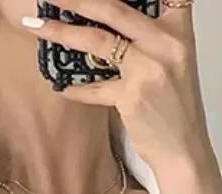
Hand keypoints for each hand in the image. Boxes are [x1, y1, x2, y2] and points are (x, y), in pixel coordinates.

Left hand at [21, 0, 216, 173]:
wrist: (184, 151)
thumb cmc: (176, 110)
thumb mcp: (174, 63)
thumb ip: (151, 39)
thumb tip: (114, 26)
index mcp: (178, 31)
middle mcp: (166, 44)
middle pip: (115, 9)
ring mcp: (148, 69)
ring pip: (98, 41)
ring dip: (62, 32)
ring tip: (36, 27)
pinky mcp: (132, 96)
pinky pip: (94, 88)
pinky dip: (75, 89)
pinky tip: (60, 88)